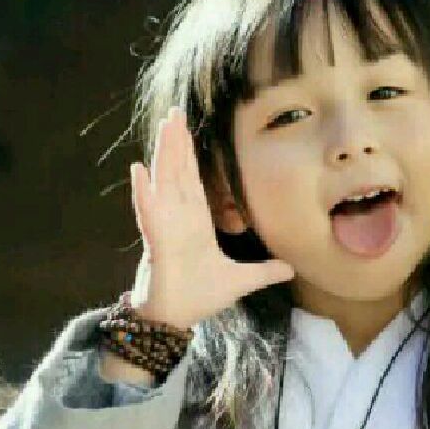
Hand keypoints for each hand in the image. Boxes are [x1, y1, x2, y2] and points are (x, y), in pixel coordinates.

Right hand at [128, 106, 294, 328]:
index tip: (189, 130)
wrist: (177, 317)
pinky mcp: (157, 240)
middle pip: (178, 172)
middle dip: (177, 142)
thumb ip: (264, 272)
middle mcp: (178, 218)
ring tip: (165, 126)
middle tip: (175, 111)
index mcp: (195, 222)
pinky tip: (139, 169)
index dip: (191, 155)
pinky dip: (143, 191)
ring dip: (164, 154)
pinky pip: (148, 211)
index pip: (193, 181)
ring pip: (164, 181)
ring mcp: (166, 226)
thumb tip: (290, 269)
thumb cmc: (200, 296)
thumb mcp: (240, 280)